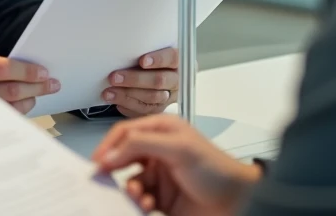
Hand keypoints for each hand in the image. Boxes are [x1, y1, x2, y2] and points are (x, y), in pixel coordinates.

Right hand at [0, 54, 59, 114]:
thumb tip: (20, 71)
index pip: (1, 67)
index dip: (26, 71)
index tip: (44, 73)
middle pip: (8, 89)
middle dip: (35, 87)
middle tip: (52, 86)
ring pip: (5, 106)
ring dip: (26, 102)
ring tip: (38, 97)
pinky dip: (12, 115)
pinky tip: (21, 110)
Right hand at [93, 115, 260, 215]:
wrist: (238, 202)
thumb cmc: (217, 169)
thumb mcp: (178, 148)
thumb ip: (141, 145)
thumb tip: (111, 152)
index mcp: (161, 130)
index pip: (125, 132)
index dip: (109, 145)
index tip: (98, 161)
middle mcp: (158, 151)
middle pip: (123, 156)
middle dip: (114, 169)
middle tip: (104, 179)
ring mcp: (160, 175)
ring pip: (130, 181)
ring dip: (130, 189)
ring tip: (139, 195)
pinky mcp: (161, 198)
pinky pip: (139, 200)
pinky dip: (138, 203)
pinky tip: (147, 205)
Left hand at [102, 47, 179, 116]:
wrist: (156, 74)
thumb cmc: (150, 60)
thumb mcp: (150, 51)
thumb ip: (142, 51)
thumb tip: (121, 51)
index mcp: (176, 62)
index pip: (172, 58)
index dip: (158, 60)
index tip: (142, 61)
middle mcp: (175, 80)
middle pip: (159, 81)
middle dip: (135, 80)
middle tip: (115, 78)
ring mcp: (169, 97)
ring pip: (151, 98)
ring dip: (127, 95)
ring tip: (109, 92)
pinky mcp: (159, 109)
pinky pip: (145, 111)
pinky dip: (129, 107)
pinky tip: (116, 102)